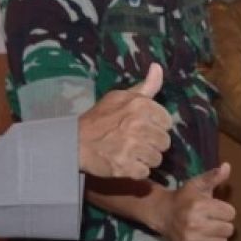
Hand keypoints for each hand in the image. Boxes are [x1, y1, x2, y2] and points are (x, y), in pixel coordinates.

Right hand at [78, 64, 172, 178]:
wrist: (74, 141)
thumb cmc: (99, 118)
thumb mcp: (120, 97)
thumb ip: (145, 86)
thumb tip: (158, 67)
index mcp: (140, 105)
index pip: (167, 122)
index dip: (157, 127)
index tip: (144, 128)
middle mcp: (138, 125)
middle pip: (164, 142)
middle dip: (152, 144)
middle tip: (136, 143)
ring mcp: (132, 147)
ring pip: (157, 159)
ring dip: (145, 159)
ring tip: (131, 153)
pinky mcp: (125, 166)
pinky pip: (144, 172)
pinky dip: (136, 171)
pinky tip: (126, 163)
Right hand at [164, 164, 235, 240]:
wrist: (163, 213)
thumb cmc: (184, 197)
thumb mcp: (197, 184)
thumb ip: (213, 177)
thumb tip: (227, 166)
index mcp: (199, 206)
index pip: (231, 213)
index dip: (225, 210)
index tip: (216, 208)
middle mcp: (195, 224)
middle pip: (229, 229)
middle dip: (224, 224)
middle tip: (213, 220)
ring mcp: (191, 240)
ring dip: (219, 237)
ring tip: (209, 230)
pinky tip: (204, 240)